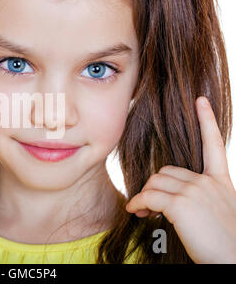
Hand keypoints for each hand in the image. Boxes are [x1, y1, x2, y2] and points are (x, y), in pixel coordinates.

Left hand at [126, 96, 235, 262]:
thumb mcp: (218, 211)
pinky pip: (149, 197)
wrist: (234, 260)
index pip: (214, 145)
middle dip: (154, 187)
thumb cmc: (225, 242)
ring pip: (155, 182)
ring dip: (145, 196)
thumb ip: (200, 197)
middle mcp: (208, 182)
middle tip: (148, 205)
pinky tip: (135, 211)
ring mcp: (195, 191)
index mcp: (221, 182)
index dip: (206, 121)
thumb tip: (170, 200)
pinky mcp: (181, 204)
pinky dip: (137, 203)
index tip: (200, 101)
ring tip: (145, 212)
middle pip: (167, 171)